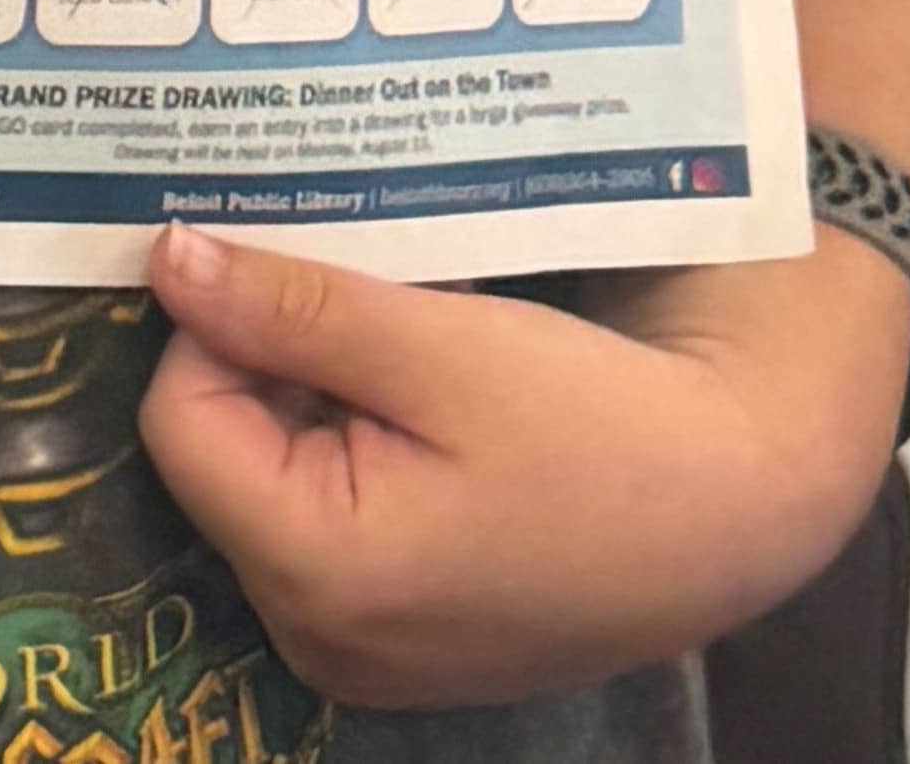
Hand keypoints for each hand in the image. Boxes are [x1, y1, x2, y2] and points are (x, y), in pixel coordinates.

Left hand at [137, 222, 906, 708]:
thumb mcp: (440, 347)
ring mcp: (366, 648)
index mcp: (315, 577)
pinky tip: (428, 398)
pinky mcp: (410, 634)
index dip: (223, 324)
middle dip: (271, 361)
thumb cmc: (598, 426)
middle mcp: (320, 637)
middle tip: (360, 293)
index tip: (297, 263)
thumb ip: (293, 309)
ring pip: (274, 480)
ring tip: (403, 339)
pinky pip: (333, 521)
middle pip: (223, 454)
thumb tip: (168, 261)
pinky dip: (361, 445)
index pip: (183, 416)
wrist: (741, 505)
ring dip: (318, 397)